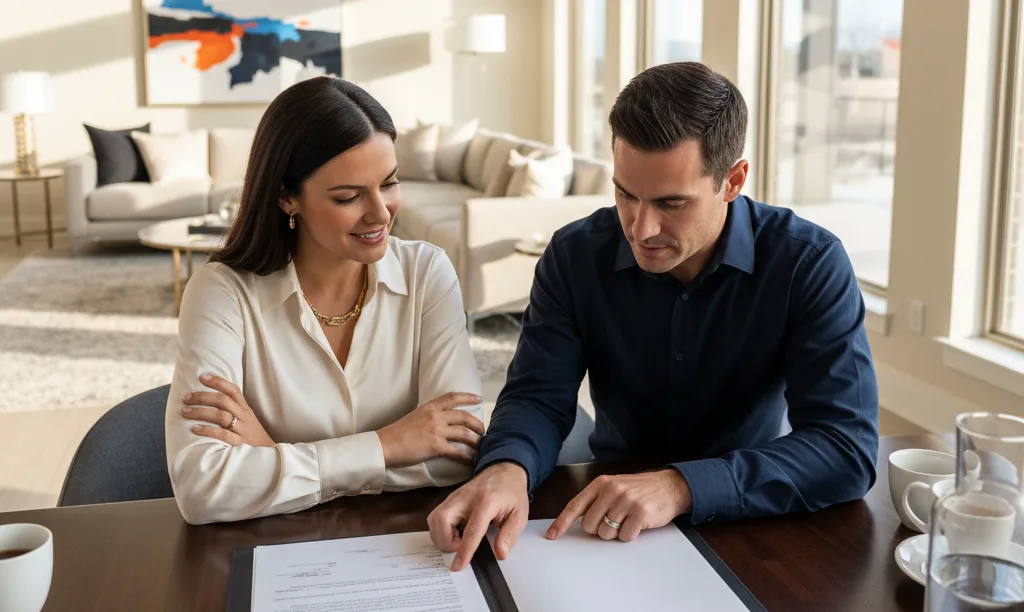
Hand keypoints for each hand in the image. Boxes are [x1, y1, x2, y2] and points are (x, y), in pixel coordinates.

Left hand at [181, 373, 274, 446]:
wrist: (267, 455)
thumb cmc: (252, 436)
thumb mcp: (247, 419)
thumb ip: (233, 410)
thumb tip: (207, 400)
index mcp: (246, 409)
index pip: (233, 390)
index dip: (218, 382)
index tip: (202, 377)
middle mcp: (244, 417)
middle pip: (223, 401)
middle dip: (202, 397)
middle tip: (185, 397)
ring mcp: (242, 430)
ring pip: (221, 416)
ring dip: (200, 412)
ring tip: (185, 411)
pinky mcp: (239, 444)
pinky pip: (223, 435)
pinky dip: (208, 431)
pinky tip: (195, 429)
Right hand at [376, 392, 483, 467]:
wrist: (384, 445)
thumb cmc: (396, 433)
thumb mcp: (414, 417)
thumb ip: (428, 416)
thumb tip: (440, 422)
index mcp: (429, 407)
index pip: (452, 397)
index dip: (467, 397)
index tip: (479, 398)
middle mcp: (435, 416)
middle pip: (464, 416)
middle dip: (477, 424)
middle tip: (483, 430)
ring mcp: (436, 430)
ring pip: (464, 433)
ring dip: (476, 441)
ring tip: (482, 446)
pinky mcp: (435, 446)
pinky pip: (457, 451)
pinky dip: (467, 456)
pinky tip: (472, 460)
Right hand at [427, 462, 529, 570]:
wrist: (504, 471)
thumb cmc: (512, 492)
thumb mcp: (519, 515)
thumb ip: (510, 535)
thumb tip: (500, 553)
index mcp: (486, 501)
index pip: (472, 529)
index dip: (464, 550)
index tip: (458, 565)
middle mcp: (466, 497)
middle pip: (441, 519)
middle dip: (445, 541)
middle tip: (460, 547)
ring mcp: (455, 496)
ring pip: (434, 518)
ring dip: (441, 536)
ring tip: (458, 540)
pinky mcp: (450, 498)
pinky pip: (436, 516)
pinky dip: (441, 529)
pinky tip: (456, 532)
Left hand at [547, 469, 691, 542]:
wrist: (669, 486)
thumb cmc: (639, 490)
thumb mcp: (615, 487)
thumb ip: (596, 500)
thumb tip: (576, 521)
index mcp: (601, 484)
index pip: (575, 505)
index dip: (562, 523)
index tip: (552, 535)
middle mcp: (611, 490)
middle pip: (590, 525)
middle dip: (600, 529)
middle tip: (614, 520)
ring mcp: (626, 500)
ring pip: (606, 533)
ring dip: (616, 533)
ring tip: (627, 520)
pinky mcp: (640, 512)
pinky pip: (625, 537)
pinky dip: (630, 535)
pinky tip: (638, 523)